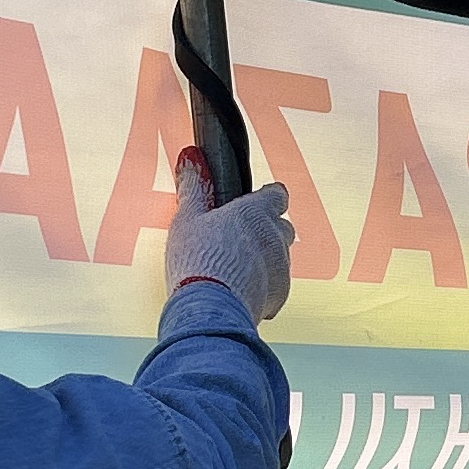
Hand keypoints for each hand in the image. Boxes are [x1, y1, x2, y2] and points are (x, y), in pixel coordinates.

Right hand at [166, 147, 294, 323]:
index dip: (266, 198)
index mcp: (257, 212)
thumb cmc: (198, 262)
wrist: (210, 310)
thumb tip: (191, 157)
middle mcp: (276, 236)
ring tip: (233, 269)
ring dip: (263, 259)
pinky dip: (262, 285)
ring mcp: (281, 267)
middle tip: (235, 240)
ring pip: (280, 256)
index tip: (250, 204)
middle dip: (264, 231)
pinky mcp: (280, 294)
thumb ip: (193, 187)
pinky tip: (237, 290)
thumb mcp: (187, 219)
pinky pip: (276, 284)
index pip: (277, 194)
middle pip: (281, 226)